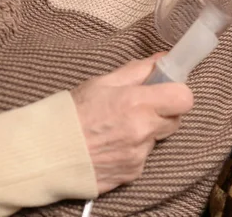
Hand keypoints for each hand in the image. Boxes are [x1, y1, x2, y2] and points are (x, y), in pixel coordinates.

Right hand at [71, 53, 192, 193]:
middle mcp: (142, 130)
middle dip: (162, 111)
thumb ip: (139, 69)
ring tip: (118, 127)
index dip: (177, 92)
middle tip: (139, 107)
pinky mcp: (132, 173)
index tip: (166, 89)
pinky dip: (133, 149)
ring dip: (146, 131)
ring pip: (157, 138)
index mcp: (137, 103)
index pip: (183, 98)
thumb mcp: (104, 81)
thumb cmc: (73, 112)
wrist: (48, 151)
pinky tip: (112, 143)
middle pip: (175, 119)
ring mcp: (138, 155)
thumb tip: (164, 58)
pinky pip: (143, 156)